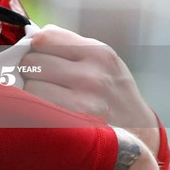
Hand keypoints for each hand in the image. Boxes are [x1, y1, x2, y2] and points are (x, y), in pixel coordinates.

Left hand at [22, 25, 160, 153]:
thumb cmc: (113, 93)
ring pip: (30, 85)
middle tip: (43, 80)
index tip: (40, 56)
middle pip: (32, 61)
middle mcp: (92, 75)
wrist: (139, 134)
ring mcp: (83, 101)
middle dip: (32, 70)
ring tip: (47, 97)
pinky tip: (47, 111)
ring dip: (31, 92)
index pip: (44, 37)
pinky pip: (35, 109)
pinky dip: (35, 109)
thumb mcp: (103, 61)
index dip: (36, 47)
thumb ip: (70, 45)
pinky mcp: (72, 125)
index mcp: (98, 53)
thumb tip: (33, 35)